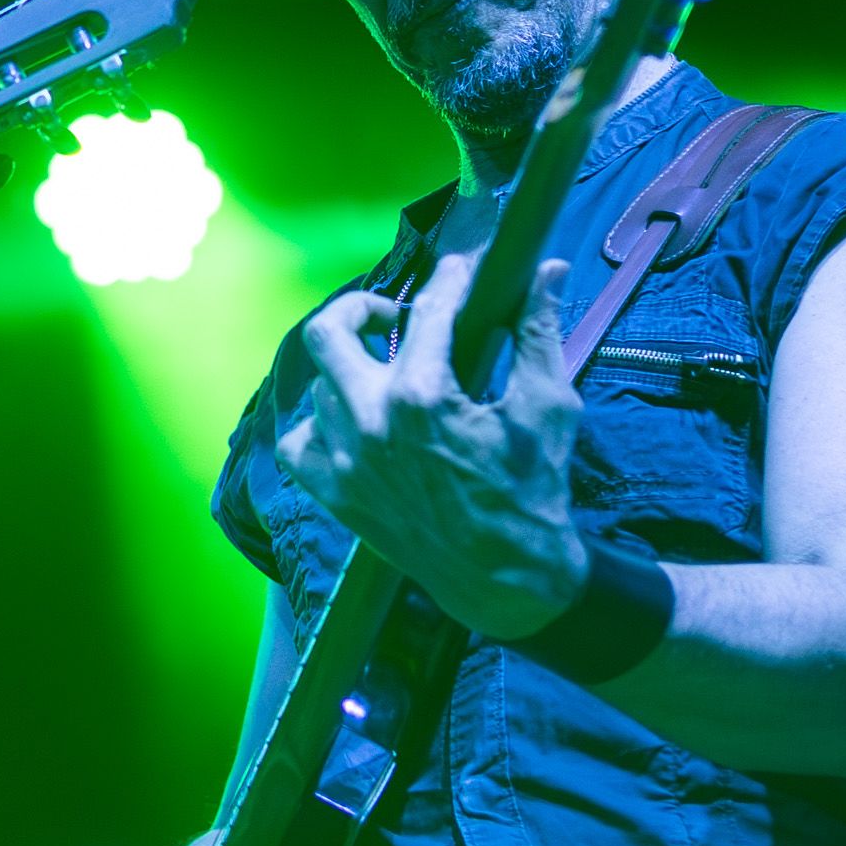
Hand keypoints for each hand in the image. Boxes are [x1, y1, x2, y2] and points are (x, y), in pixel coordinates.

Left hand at [280, 246, 589, 640]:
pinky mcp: (332, 492)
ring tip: (389, 372)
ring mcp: (343, 460)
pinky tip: (353, 420)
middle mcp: (369, 423)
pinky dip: (320, 422)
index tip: (461, 268)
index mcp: (423, 397)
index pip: (426, 311)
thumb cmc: (533, 491)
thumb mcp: (547, 406)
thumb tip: (547, 270)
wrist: (506, 578)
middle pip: (329, 331)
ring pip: (320, 384)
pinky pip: (298, 439)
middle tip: (393, 315)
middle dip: (361, 308)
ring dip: (352, 368)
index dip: (449, 279)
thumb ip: (538, 331)